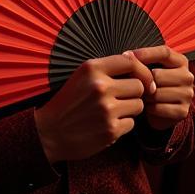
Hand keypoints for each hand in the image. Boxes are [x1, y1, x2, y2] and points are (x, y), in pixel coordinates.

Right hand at [33, 53, 155, 163]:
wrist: (49, 133)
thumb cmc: (69, 102)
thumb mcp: (82, 75)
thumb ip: (108, 67)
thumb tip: (136, 60)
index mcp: (93, 68)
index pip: (131, 62)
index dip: (142, 70)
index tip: (144, 79)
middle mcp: (101, 87)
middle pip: (139, 86)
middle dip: (135, 93)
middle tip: (122, 99)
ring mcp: (106, 110)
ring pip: (138, 105)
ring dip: (130, 109)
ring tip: (114, 112)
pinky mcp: (110, 131)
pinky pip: (131, 124)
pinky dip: (123, 125)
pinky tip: (108, 125)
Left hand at [129, 46, 194, 131]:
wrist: (165, 112)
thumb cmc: (155, 86)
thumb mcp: (153, 69)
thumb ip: (143, 61)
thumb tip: (127, 55)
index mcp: (181, 61)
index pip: (164, 52)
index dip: (145, 53)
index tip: (128, 55)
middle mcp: (187, 76)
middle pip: (158, 75)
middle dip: (145, 82)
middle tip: (139, 86)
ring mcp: (187, 94)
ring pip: (157, 93)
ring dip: (146, 97)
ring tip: (145, 96)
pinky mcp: (182, 111)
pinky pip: (158, 108)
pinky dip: (150, 109)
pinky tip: (150, 107)